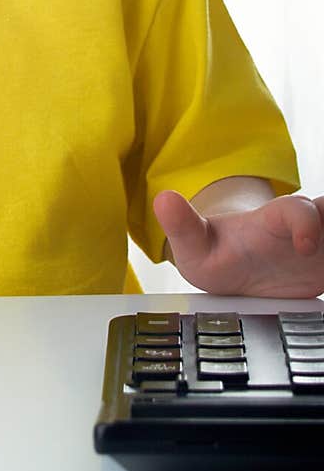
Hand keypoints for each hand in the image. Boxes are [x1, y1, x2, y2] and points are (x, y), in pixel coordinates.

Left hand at [153, 189, 323, 297]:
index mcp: (272, 220)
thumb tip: (162, 199)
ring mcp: (320, 249)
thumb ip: (182, 225)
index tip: (305, 246)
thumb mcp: (195, 245)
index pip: (297, 210)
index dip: (305, 223)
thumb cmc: (215, 252)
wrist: (231, 271)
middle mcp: (303, 230)